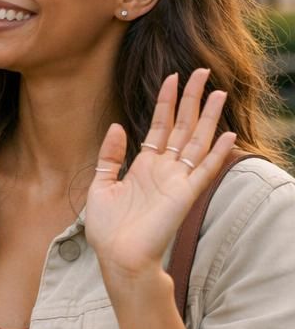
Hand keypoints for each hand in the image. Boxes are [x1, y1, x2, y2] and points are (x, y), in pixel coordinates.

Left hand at [86, 69, 235, 285]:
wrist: (117, 257)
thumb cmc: (108, 229)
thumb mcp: (101, 185)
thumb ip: (110, 156)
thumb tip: (117, 125)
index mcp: (144, 165)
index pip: (160, 125)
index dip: (166, 101)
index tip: (172, 76)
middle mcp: (164, 169)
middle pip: (182, 126)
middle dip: (191, 98)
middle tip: (202, 71)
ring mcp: (177, 180)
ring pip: (197, 141)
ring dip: (208, 117)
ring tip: (219, 92)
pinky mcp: (185, 195)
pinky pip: (205, 170)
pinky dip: (216, 153)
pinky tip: (227, 134)